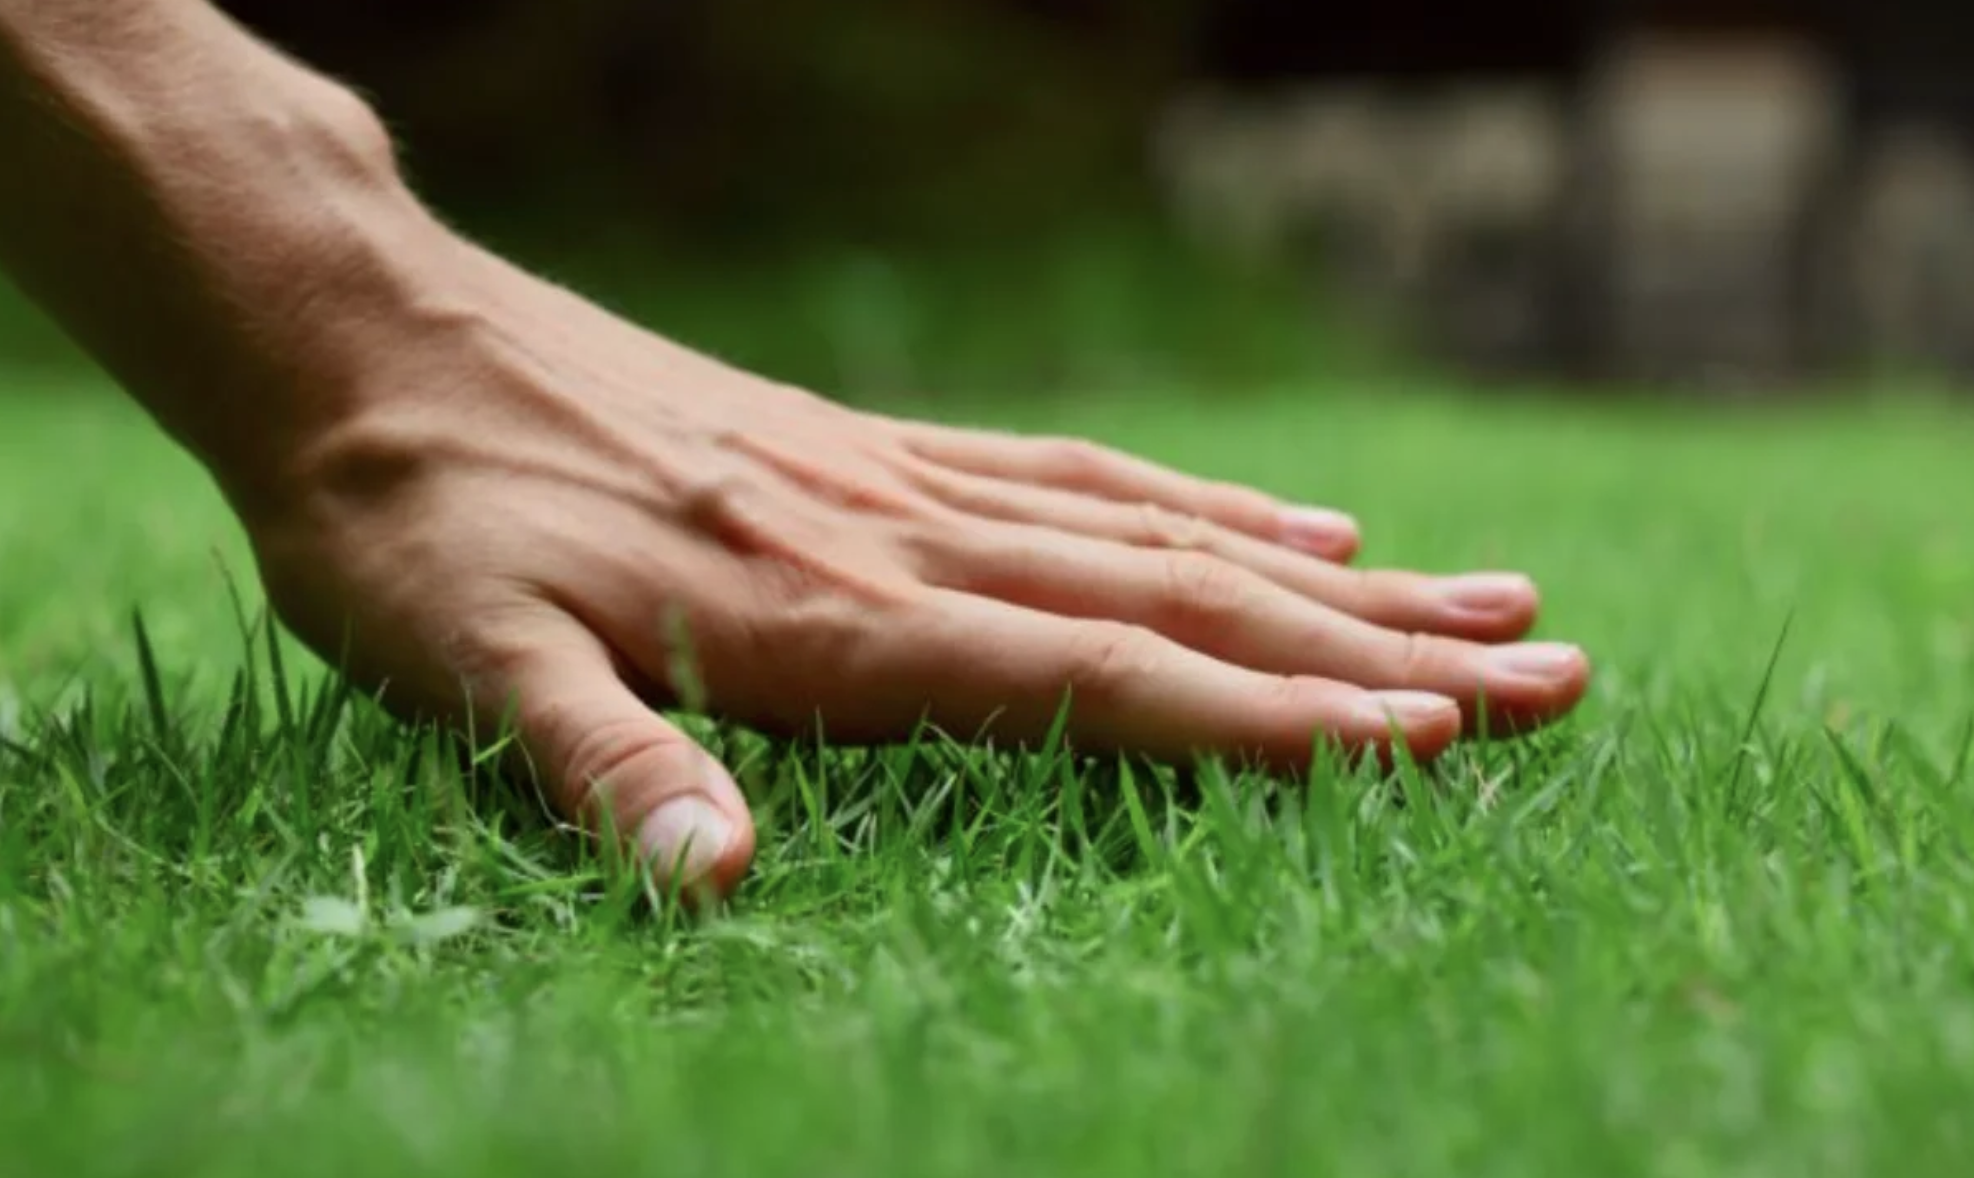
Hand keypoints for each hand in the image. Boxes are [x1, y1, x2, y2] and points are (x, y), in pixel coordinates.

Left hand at [240, 234, 1590, 898]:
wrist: (368, 336)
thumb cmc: (412, 520)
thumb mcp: (463, 666)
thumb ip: (603, 769)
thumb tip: (716, 887)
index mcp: (827, 613)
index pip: (1096, 674)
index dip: (1270, 720)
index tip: (1437, 747)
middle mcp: (899, 535)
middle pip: (1181, 601)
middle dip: (1376, 658)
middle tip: (1554, 679)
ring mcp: (900, 481)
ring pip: (1161, 532)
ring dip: (1332, 584)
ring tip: (1487, 601)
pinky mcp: (873, 449)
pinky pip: (1076, 476)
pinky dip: (1203, 510)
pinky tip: (1289, 530)